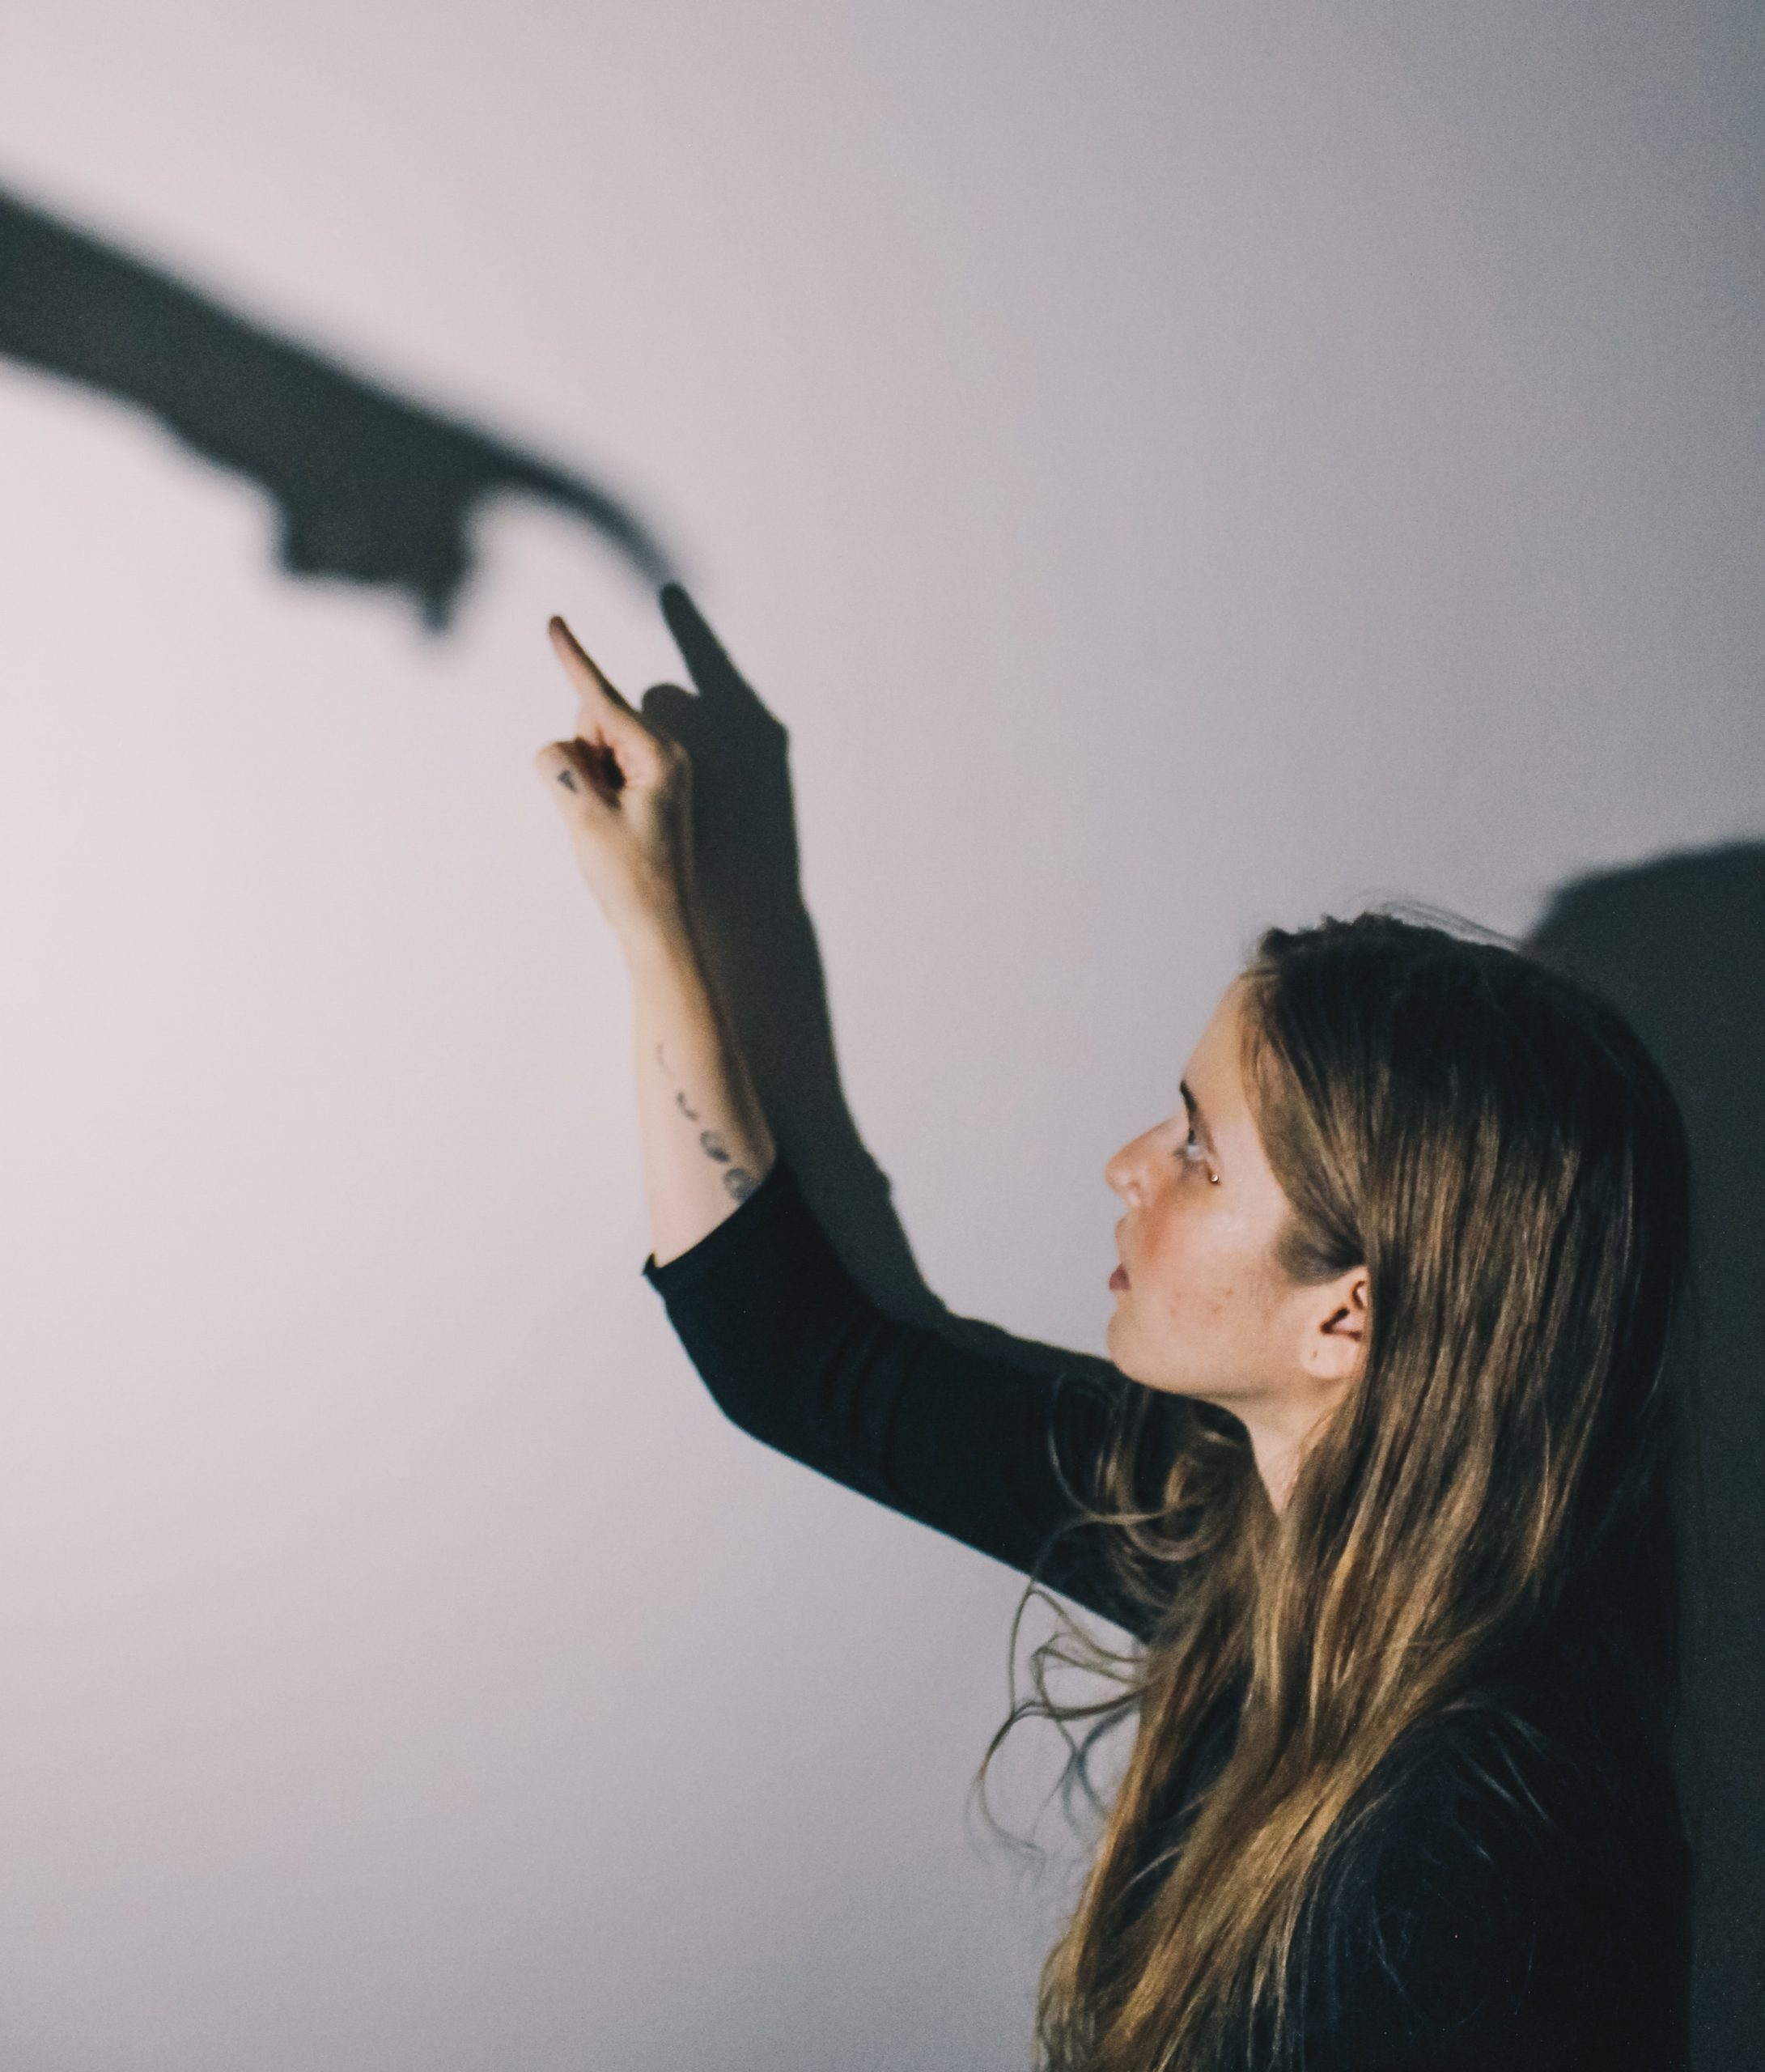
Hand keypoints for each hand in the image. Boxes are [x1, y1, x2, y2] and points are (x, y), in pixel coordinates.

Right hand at [533, 614, 696, 942]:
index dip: (573, 659)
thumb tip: (555, 749)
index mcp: (657, 754)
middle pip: (592, 722)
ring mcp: (654, 773)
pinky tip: (610, 829)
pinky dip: (592, 792)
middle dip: (579, 756)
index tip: (555, 621)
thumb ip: (562, 768)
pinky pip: (598, 772)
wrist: (659, 927)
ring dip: (584, 779)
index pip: (601, 698)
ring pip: (591, 749)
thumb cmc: (632, 878)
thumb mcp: (586, 819)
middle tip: (596, 811)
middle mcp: (662, 755)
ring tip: (607, 826)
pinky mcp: (645, 790)